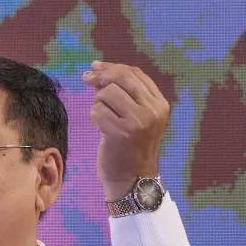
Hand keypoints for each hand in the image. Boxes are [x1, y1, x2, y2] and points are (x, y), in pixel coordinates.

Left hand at [82, 61, 169, 200]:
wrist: (132, 178)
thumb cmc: (129, 147)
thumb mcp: (133, 117)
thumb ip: (121, 94)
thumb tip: (96, 71)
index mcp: (159, 104)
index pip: (135, 73)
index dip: (113, 67)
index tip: (96, 67)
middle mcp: (152, 110)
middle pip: (121, 78)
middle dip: (100, 77)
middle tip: (86, 79)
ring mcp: (138, 121)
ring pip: (107, 93)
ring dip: (98, 103)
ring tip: (104, 119)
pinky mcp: (120, 132)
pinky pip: (97, 111)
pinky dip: (94, 118)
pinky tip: (101, 129)